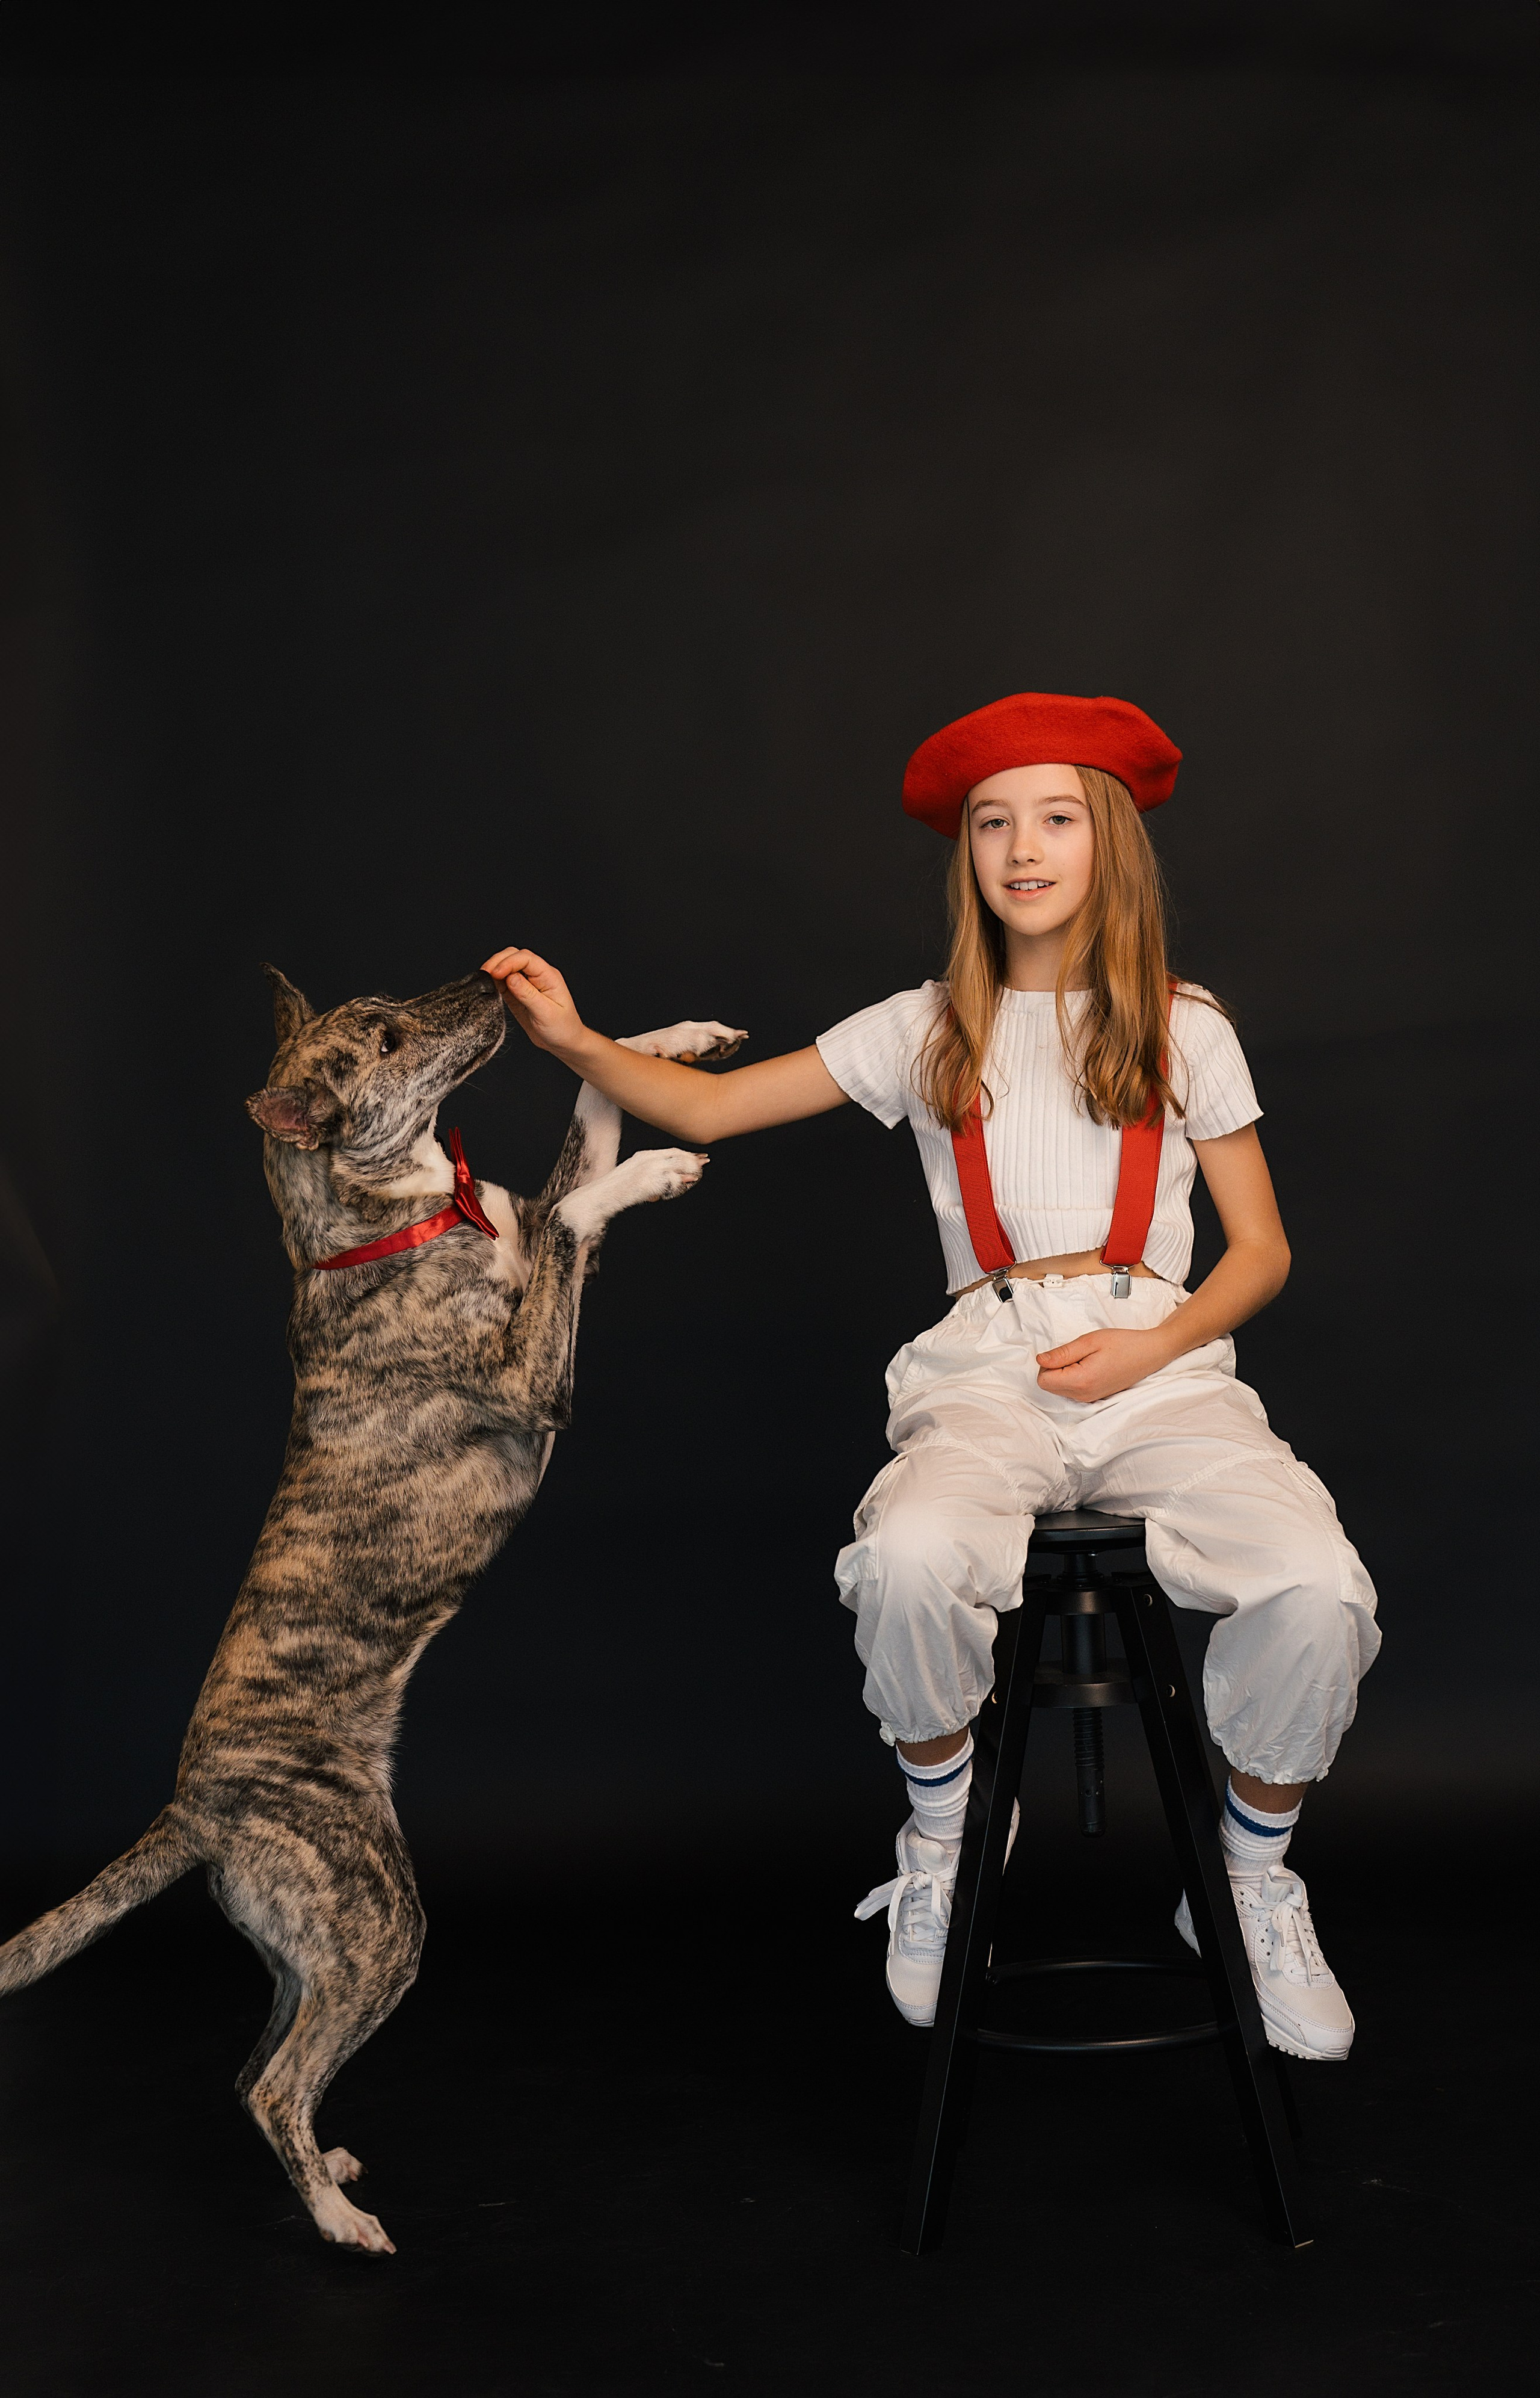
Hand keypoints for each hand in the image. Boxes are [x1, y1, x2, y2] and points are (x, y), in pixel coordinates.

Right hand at [481, 946, 586, 1057]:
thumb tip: (510, 978)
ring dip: (494, 969)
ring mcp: (527, 983)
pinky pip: (504, 981)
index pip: (526, 958)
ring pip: (507, 966)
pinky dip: (494, 981)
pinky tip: (488, 987)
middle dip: (498, 961)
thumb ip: (528, 994)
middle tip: (484, 973)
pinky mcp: (518, 993)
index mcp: (549, 976)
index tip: (495, 973)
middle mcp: (538, 976)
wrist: (564, 1042)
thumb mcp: (546, 1013)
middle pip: (515, 956)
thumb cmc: (562, 1028)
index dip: (508, 962)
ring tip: (482, 979)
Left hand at [1035, 1326, 1169, 1403]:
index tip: (1064, 1353)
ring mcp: (1090, 1399)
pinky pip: (1072, 1390)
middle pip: (1049, 1386)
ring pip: (1060, 1388)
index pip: (1043, 1380)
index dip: (1047, 1364)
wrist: (1150, 1353)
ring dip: (1065, 1372)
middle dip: (1055, 1368)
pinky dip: (1074, 1377)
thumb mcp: (1089, 1341)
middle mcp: (1084, 1395)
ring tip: (1086, 1359)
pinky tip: (1091, 1366)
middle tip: (1077, 1354)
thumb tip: (1040, 1360)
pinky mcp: (1094, 1397)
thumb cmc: (1123, 1344)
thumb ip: (1062, 1353)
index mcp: (1081, 1381)